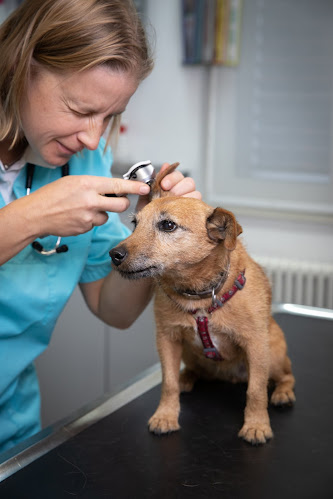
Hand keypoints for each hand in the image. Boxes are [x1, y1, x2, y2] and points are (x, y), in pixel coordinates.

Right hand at [28, 174, 149, 236]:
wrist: (36, 214)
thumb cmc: (52, 195)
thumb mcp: (74, 181)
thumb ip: (94, 185)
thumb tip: (112, 188)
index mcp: (89, 184)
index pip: (118, 185)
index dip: (135, 187)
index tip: (146, 188)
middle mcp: (91, 200)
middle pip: (121, 205)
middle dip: (123, 203)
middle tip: (117, 201)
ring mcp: (89, 216)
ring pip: (108, 216)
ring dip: (102, 213)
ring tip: (84, 208)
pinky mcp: (86, 228)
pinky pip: (96, 224)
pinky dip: (91, 221)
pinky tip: (77, 216)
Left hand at [136, 162, 200, 211]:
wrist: (147, 227)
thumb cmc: (148, 211)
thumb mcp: (147, 194)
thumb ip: (155, 180)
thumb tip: (165, 165)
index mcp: (172, 184)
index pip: (177, 175)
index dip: (172, 177)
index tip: (164, 184)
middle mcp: (183, 191)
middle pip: (189, 182)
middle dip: (178, 188)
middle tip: (168, 194)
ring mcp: (190, 201)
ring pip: (196, 193)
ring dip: (185, 198)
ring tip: (174, 204)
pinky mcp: (195, 211)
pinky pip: (198, 205)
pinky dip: (191, 207)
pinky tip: (182, 210)